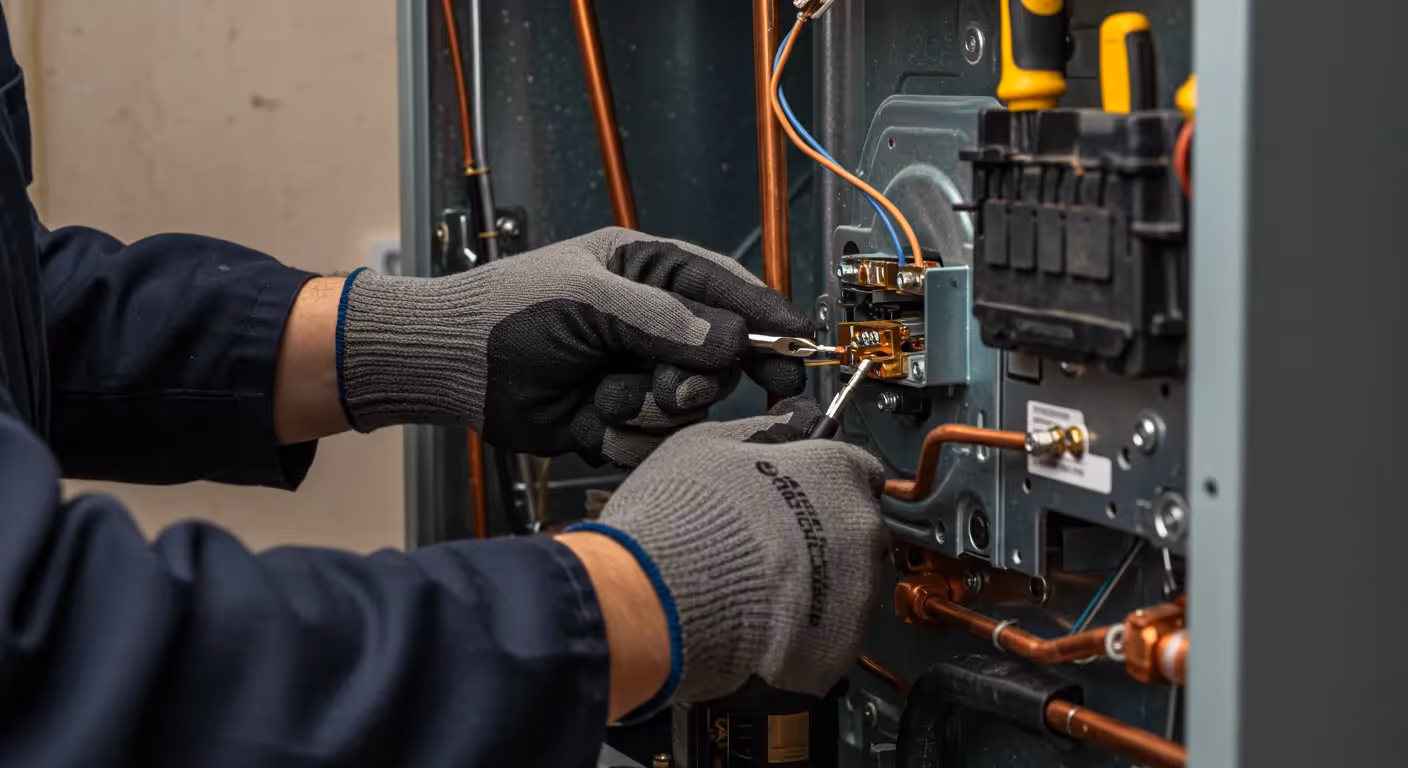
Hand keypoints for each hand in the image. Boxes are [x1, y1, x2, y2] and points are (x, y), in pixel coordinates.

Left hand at [335, 228, 812, 465]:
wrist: (452, 368)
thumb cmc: (509, 312)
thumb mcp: (589, 300)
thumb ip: (663, 319)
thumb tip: (730, 340)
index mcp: (647, 273)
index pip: (725, 290)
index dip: (765, 317)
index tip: (800, 341)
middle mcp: (649, 324)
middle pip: (719, 359)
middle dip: (696, 380)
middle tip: (674, 390)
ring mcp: (635, 372)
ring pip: (687, 407)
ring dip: (648, 409)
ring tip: (605, 397)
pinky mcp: (617, 417)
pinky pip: (651, 438)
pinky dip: (622, 434)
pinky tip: (587, 417)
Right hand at [575, 397, 887, 704]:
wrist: (658, 602)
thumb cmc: (679, 522)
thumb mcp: (707, 445)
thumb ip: (759, 435)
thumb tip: (779, 431)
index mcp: (835, 471)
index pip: (860, 470)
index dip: (826, 483)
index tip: (808, 494)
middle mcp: (859, 529)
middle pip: (857, 531)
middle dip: (822, 538)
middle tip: (770, 546)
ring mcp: (856, 593)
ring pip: (849, 587)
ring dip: (815, 588)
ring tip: (757, 589)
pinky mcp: (839, 648)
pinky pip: (829, 637)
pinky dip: (803, 634)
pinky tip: (760, 624)